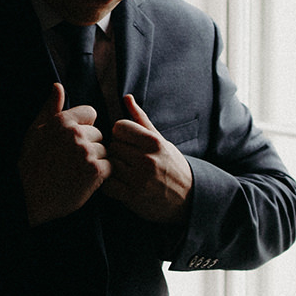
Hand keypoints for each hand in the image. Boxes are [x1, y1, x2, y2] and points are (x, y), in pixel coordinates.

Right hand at [20, 83, 109, 225]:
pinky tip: (84, 181)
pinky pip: (109, 167)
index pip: (91, 114)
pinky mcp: (95, 171)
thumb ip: (51, 107)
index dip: (84, 128)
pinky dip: (100, 176)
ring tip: (76, 172)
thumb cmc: (31, 163)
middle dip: (90, 146)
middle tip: (71, 162)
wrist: (28, 196)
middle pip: (99, 134)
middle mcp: (76, 133)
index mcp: (62, 120)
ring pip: (105, 151)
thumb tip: (58, 85)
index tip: (72, 143)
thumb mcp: (36, 131)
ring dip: (95, 162)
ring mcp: (86, 152)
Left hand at [104, 95, 192, 224]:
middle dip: (117, 151)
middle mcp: (147, 160)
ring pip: (109, 164)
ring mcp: (139, 180)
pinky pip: (107, 185)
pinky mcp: (133, 198)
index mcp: (154, 143)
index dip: (120, 134)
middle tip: (127, 159)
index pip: (119, 127)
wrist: (188, 198)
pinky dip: (110, 184)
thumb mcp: (160, 140)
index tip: (127, 142)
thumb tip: (126, 97)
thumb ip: (141, 119)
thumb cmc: (172, 165)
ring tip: (125, 171)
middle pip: (112, 146)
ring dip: (113, 168)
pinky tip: (120, 184)